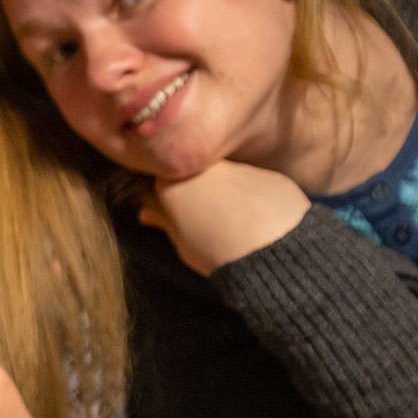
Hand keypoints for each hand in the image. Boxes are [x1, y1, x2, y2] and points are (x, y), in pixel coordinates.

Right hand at [140, 161, 310, 275]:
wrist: (270, 250)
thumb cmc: (215, 251)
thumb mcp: (181, 242)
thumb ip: (165, 222)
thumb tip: (147, 213)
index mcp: (174, 182)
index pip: (162, 183)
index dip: (168, 201)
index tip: (176, 217)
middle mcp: (206, 167)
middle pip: (197, 177)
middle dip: (200, 195)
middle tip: (208, 224)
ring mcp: (240, 168)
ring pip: (229, 180)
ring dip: (229, 197)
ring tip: (238, 227)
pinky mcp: (270, 176)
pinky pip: (257, 186)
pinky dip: (256, 201)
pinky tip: (261, 223)